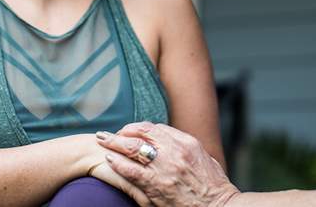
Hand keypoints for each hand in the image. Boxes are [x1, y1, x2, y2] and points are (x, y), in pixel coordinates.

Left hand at [97, 122, 239, 206]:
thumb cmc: (214, 187)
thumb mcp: (204, 158)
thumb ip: (186, 147)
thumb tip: (172, 141)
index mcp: (187, 142)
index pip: (156, 128)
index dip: (138, 128)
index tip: (129, 131)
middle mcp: (175, 150)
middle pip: (141, 133)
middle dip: (122, 131)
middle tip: (107, 133)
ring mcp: (164, 167)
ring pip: (133, 148)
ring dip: (114, 143)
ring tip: (102, 141)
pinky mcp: (156, 185)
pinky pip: (131, 170)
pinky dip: (118, 163)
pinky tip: (110, 159)